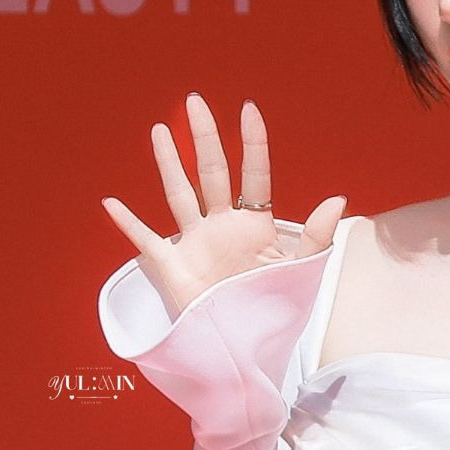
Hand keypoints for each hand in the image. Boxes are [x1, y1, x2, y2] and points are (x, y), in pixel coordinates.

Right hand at [101, 93, 345, 314]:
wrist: (246, 347)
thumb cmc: (273, 309)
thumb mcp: (300, 271)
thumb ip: (316, 236)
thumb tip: (338, 199)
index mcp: (255, 225)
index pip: (255, 176)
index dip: (253, 144)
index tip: (248, 109)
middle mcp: (223, 226)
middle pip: (212, 173)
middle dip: (205, 138)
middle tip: (196, 101)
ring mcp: (196, 243)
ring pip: (180, 194)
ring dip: (169, 164)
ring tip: (161, 130)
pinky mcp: (173, 266)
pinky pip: (146, 240)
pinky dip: (127, 224)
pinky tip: (111, 203)